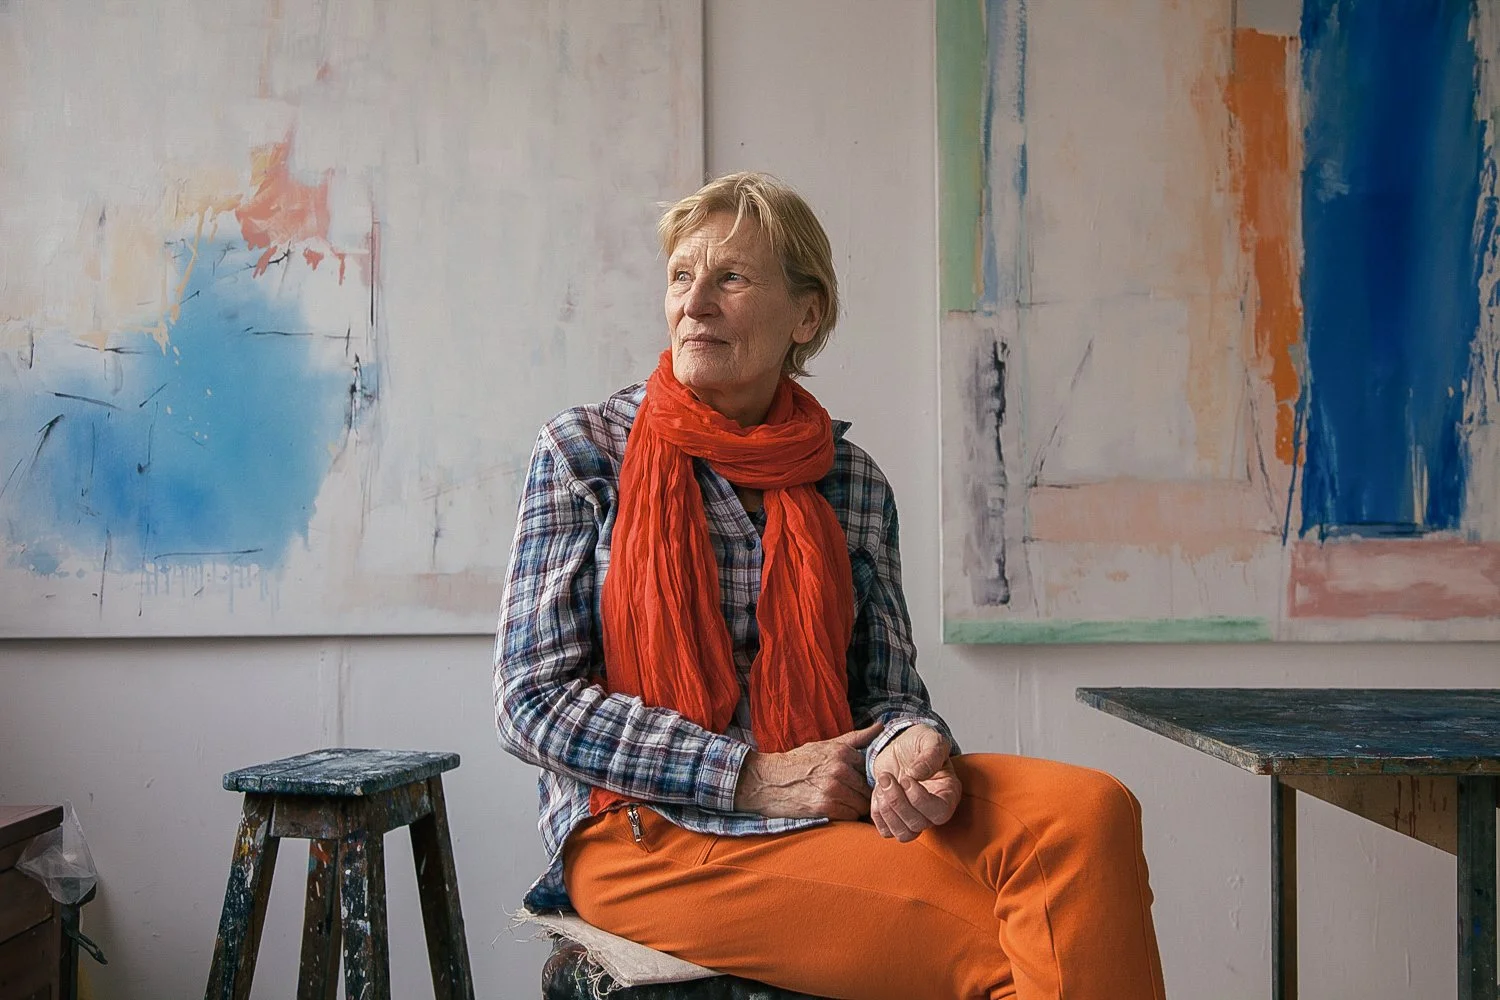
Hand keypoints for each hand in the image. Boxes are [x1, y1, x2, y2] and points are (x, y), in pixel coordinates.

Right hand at [733, 723, 882, 819]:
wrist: (767, 780)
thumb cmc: (797, 762)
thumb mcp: (826, 744)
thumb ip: (856, 738)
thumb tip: (882, 726)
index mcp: (841, 752)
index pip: (871, 769)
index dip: (868, 778)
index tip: (860, 783)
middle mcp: (839, 768)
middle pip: (868, 789)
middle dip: (864, 794)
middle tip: (853, 796)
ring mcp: (832, 788)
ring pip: (861, 804)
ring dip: (856, 807)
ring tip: (844, 804)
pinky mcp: (824, 807)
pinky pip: (850, 816)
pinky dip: (846, 815)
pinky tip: (836, 810)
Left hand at [870, 724, 960, 841]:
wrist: (899, 746)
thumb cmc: (919, 744)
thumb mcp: (930, 739)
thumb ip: (931, 753)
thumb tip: (918, 774)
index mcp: (948, 793)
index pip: (939, 812)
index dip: (919, 799)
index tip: (906, 778)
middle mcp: (933, 810)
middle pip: (918, 824)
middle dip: (897, 801)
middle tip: (887, 777)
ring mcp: (914, 818)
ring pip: (903, 834)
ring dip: (887, 810)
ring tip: (882, 784)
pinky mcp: (895, 819)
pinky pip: (885, 831)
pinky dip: (877, 813)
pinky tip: (878, 792)